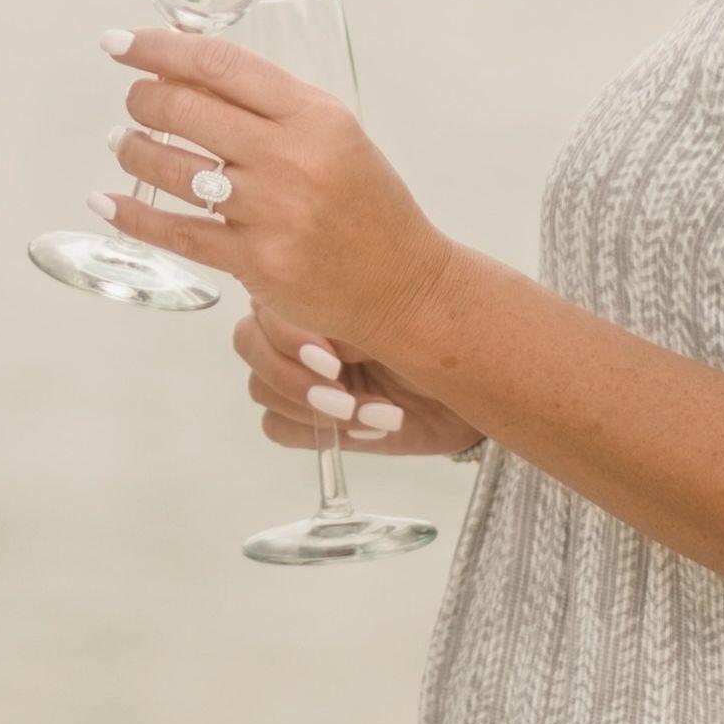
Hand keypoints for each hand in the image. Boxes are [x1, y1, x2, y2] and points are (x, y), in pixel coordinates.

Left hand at [101, 24, 455, 347]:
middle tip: (134, 101)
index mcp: (313, 115)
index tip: (122, 43)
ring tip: (124, 144)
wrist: (402, 283)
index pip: (221, 64)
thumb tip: (190, 74)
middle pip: (187, 110)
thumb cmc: (366, 204)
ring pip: (173, 168)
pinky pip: (177, 232)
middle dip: (143, 99)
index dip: (160, 48)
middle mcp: (291, 157)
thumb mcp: (333, 134)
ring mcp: (271, 212)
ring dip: (133, 151)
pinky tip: (108, 201)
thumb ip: (270, 106)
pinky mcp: (256, 262)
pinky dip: (133, 215)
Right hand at [234, 307, 483, 459]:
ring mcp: (299, 375)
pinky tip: (368, 426)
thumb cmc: (439, 338)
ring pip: (260, 388)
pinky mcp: (308, 420)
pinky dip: (318, 431)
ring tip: (373, 410)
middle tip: (344, 393)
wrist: (473, 384)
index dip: (290, 335)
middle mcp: (298, 330)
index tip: (333, 359)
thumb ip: (351, 320)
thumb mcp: (400, 318)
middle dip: (293, 374)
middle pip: (249, 344)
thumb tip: (324, 341)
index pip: (264, 304)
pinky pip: (277, 427)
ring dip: (313, 405)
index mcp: (311, 292)